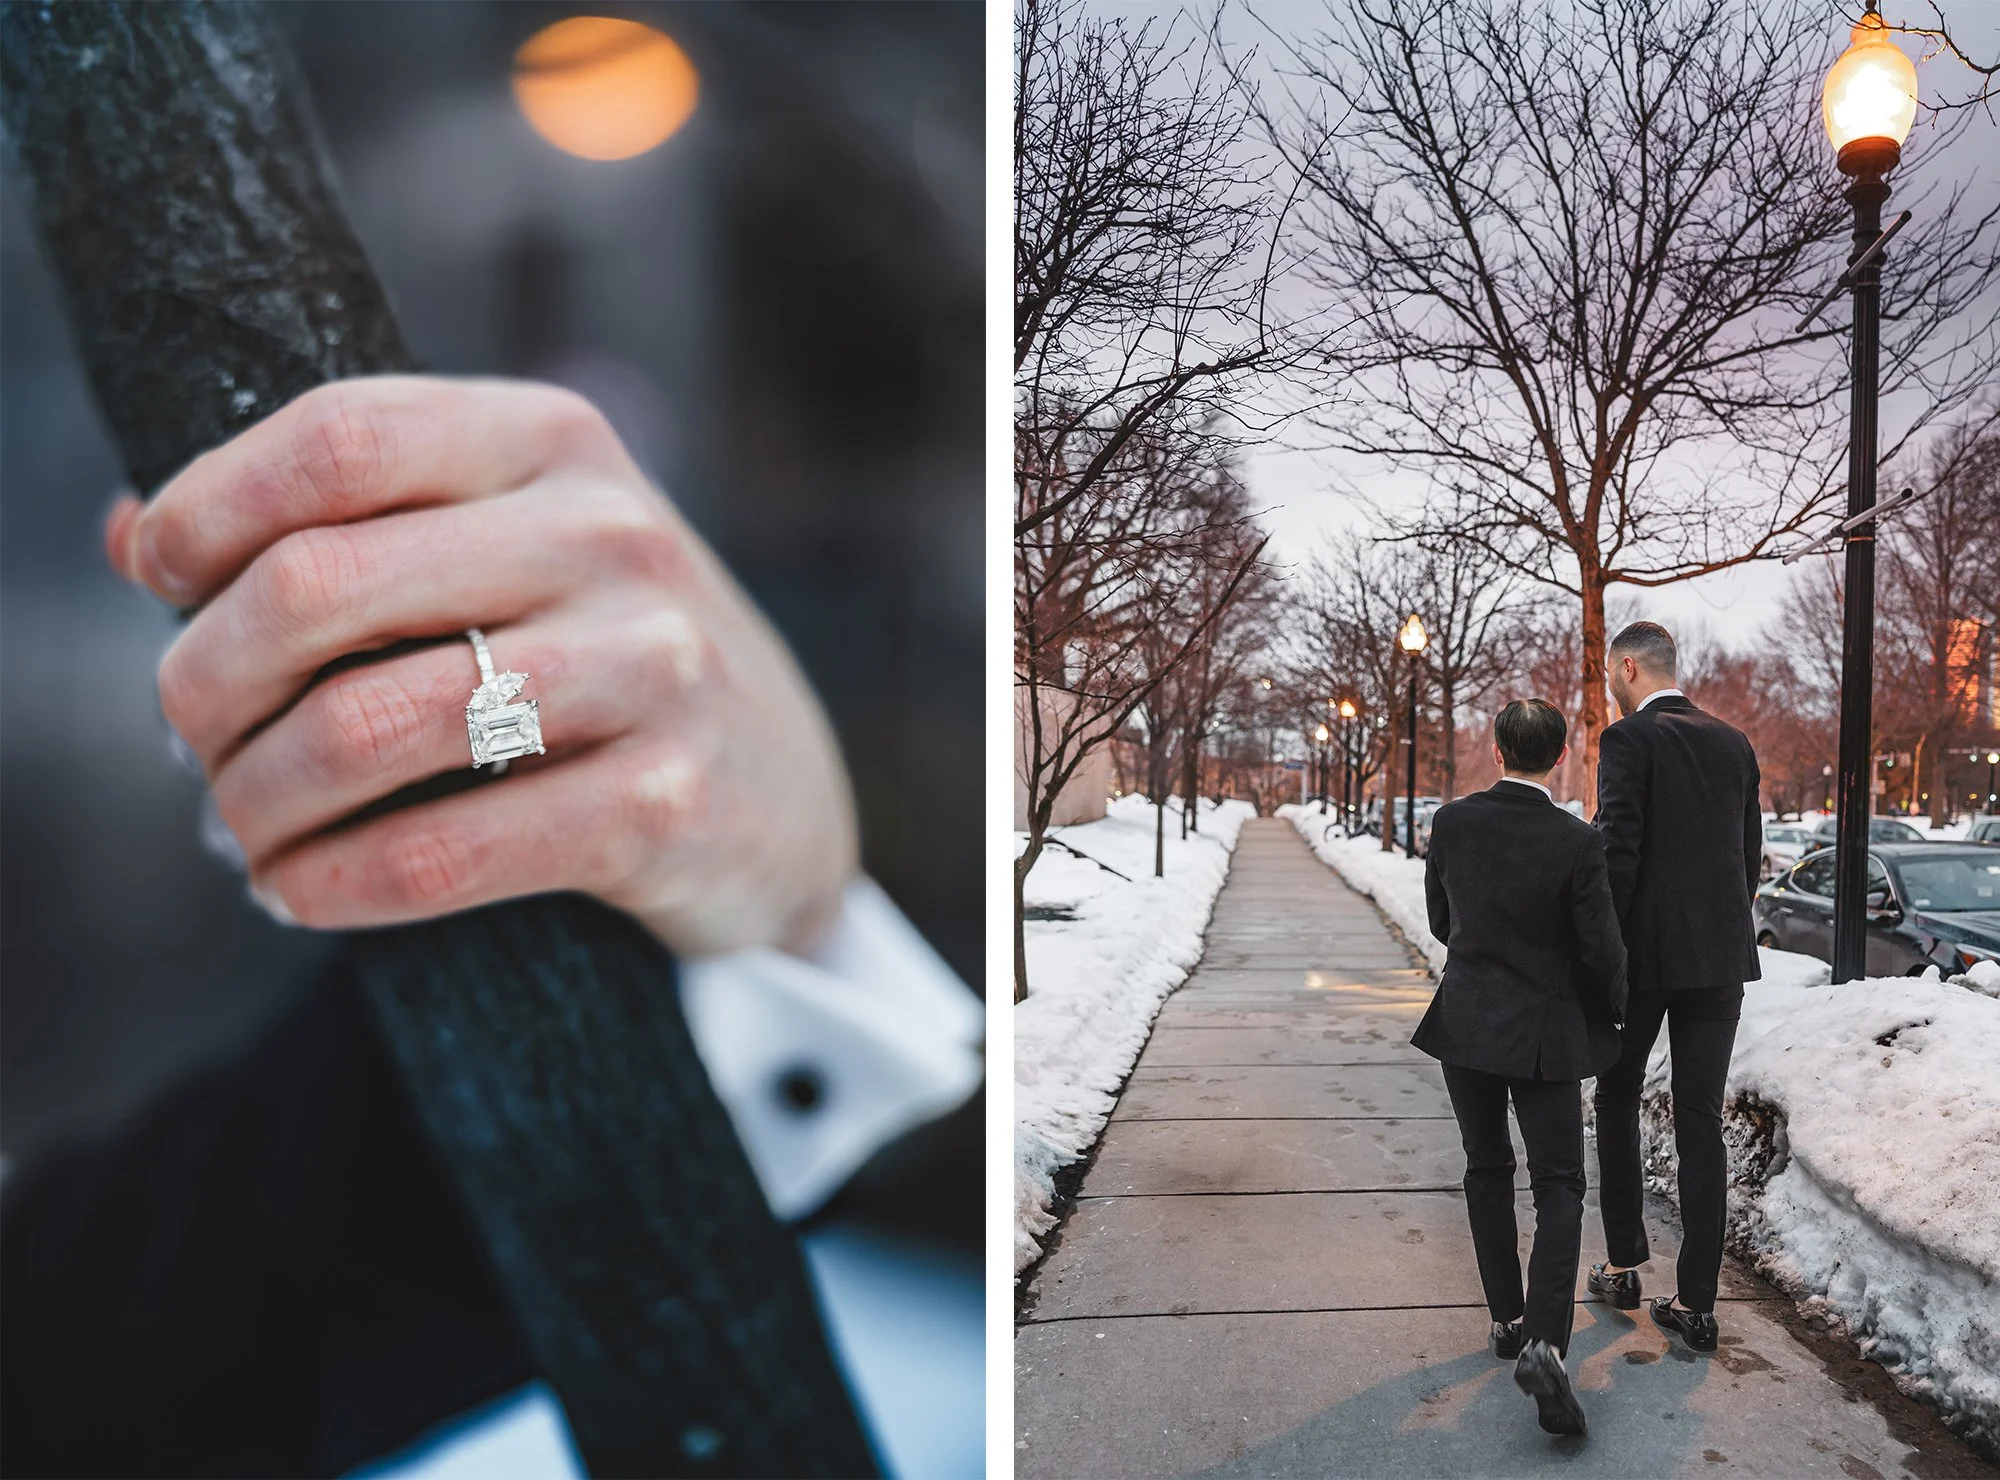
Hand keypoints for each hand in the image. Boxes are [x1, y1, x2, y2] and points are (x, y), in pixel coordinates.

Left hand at [106, 376, 857, 958]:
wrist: (782, 794)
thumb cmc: (602, 655)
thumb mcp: (509, 548)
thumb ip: (345, 526)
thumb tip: (130, 535)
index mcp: (553, 442)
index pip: (333, 438)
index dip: (207, 512)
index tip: (165, 589)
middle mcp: (611, 534)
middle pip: (317, 585)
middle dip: (206, 681)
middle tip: (192, 742)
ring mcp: (651, 668)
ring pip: (366, 726)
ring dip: (256, 799)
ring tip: (239, 830)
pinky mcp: (664, 803)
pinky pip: (444, 853)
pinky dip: (332, 885)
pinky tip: (299, 891)